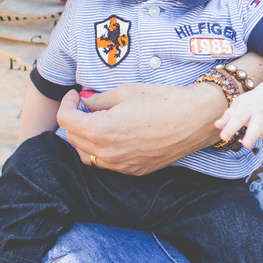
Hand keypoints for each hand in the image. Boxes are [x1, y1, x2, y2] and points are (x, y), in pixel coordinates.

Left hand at [57, 83, 226, 174]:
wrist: (196, 118)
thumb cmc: (163, 101)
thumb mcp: (125, 92)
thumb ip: (99, 99)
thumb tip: (86, 101)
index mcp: (102, 131)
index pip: (66, 121)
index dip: (67, 104)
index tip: (75, 95)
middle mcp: (108, 153)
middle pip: (73, 139)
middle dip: (74, 120)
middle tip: (83, 105)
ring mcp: (121, 165)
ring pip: (87, 156)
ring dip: (84, 139)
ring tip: (94, 122)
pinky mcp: (135, 170)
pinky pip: (107, 164)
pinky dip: (101, 151)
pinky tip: (112, 136)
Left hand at [215, 90, 262, 162]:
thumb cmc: (248, 104)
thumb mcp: (237, 106)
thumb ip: (228, 116)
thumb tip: (217, 125)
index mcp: (248, 108)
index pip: (238, 117)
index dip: (231, 127)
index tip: (223, 137)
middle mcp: (261, 116)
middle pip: (257, 126)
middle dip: (252, 135)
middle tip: (245, 145)